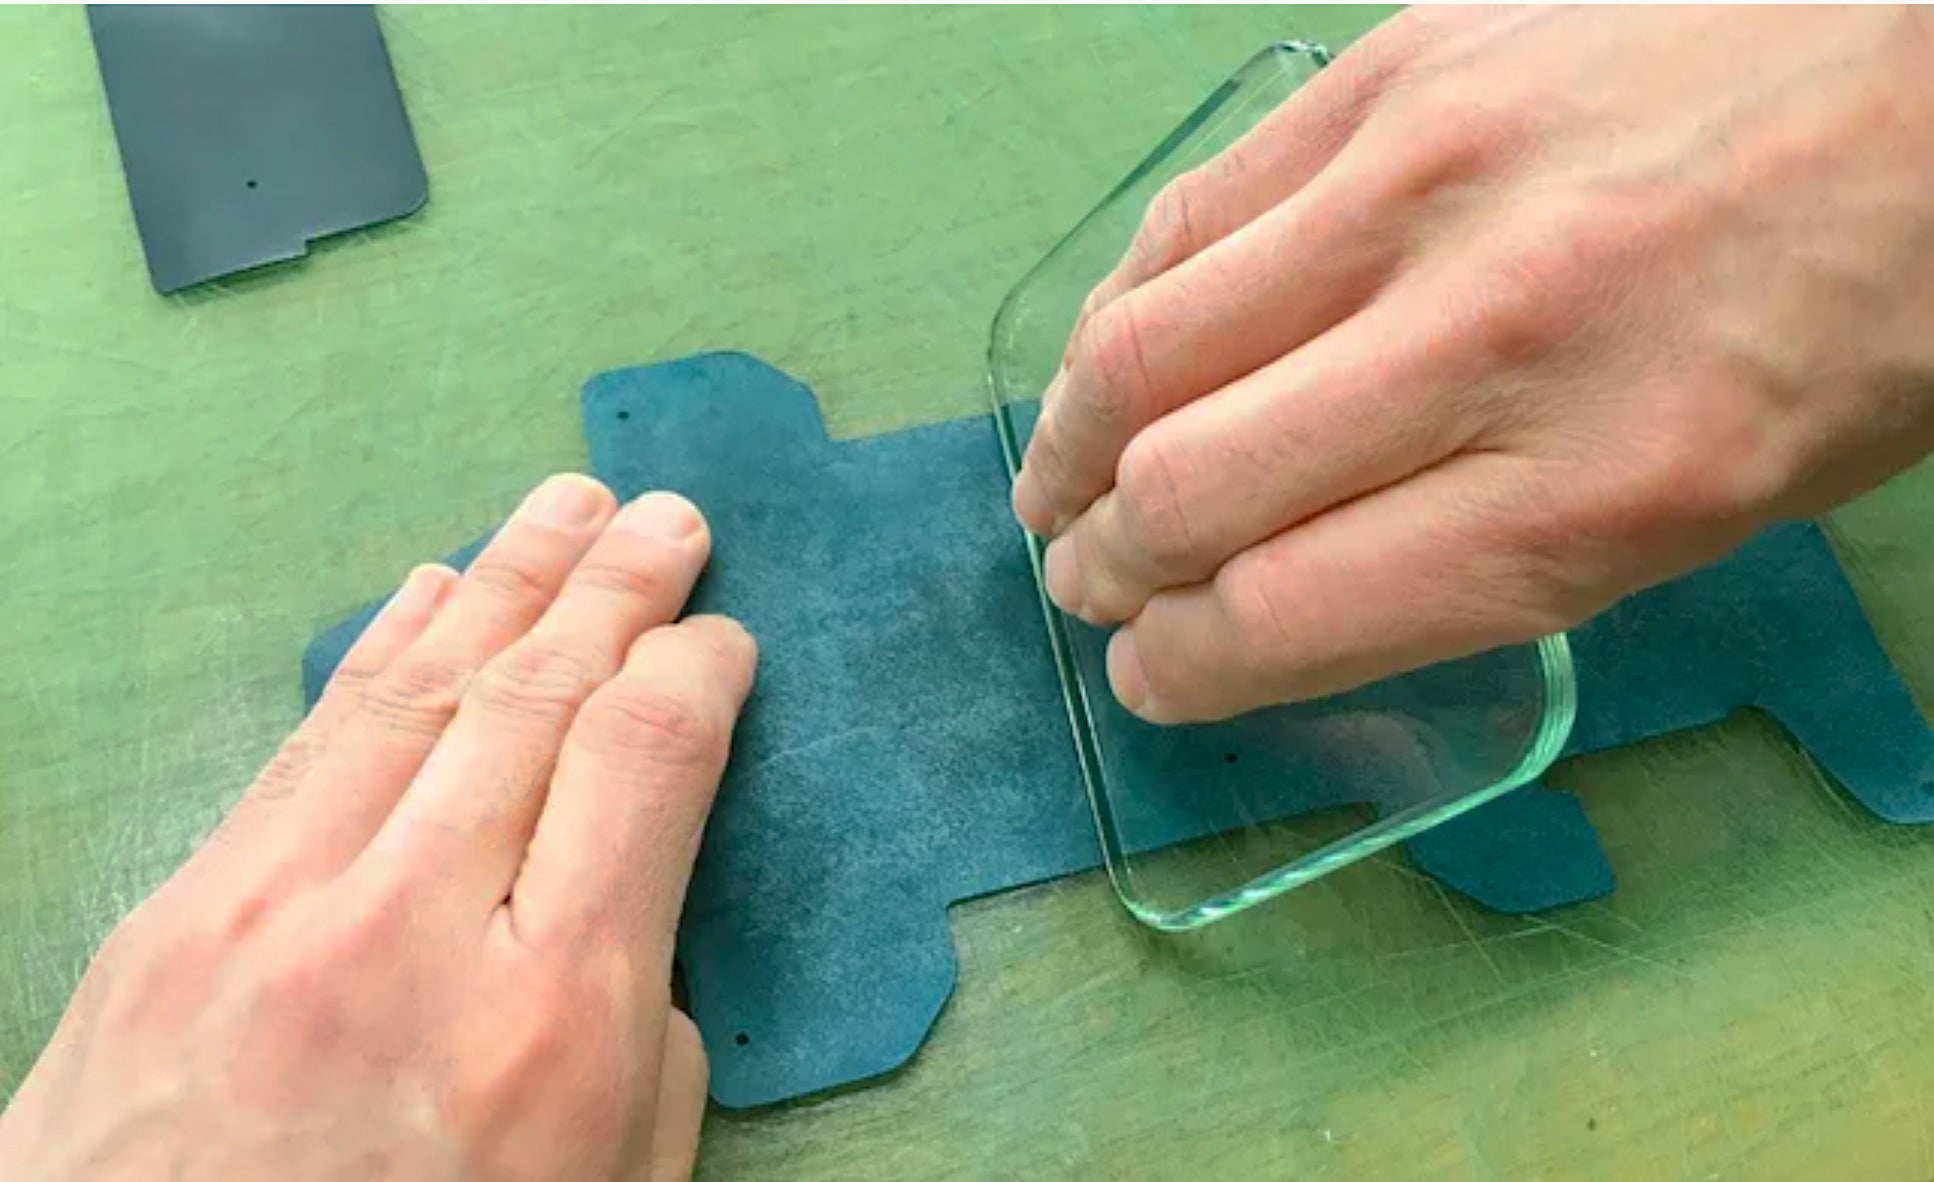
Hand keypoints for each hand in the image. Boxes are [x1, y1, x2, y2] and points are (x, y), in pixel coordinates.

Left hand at [0, 476, 754, 1181]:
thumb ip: (645, 1033)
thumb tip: (627, 896)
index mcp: (553, 1012)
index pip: (642, 760)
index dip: (694, 673)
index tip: (721, 640)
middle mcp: (414, 927)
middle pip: (538, 697)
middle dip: (615, 589)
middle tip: (668, 517)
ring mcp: (278, 905)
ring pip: (418, 689)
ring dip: (506, 579)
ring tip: (568, 506)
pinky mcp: (180, 909)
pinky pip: (310, 738)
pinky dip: (384, 651)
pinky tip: (434, 592)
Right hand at [1011, 6, 1933, 722]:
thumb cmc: (1853, 325)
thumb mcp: (1711, 511)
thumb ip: (1482, 571)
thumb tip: (1266, 602)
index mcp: (1598, 487)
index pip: (1283, 613)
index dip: (1178, 667)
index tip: (1147, 674)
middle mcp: (1489, 334)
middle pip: (1187, 490)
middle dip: (1103, 568)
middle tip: (1086, 585)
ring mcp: (1422, 179)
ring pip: (1143, 346)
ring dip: (1068, 444)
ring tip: (1056, 486)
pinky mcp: (1388, 72)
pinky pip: (1189, 214)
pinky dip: (1125, 306)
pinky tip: (1120, 355)